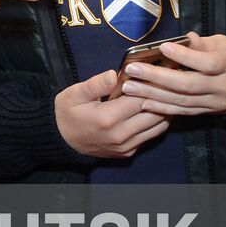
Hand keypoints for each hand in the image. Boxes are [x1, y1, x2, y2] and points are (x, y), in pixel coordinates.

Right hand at [54, 70, 168, 157]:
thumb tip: (114, 74)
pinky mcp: (128, 152)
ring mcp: (126, 146)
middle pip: (155, 114)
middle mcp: (120, 135)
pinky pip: (151, 136)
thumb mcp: (74, 94)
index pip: (141, 100)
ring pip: (158, 127)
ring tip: (163, 95)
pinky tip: (154, 110)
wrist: (61, 140)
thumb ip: (96, 84)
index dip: (150, 86)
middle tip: (164, 83)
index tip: (153, 75)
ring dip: (163, 110)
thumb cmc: (67, 113)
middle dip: (161, 97)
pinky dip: (156, 122)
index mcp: (107, 118)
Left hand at [120, 32, 225, 115]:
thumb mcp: (225, 44)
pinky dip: (163, 109)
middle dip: (158, 77)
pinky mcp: (207, 112)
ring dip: (153, 94)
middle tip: (133, 70)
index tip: (162, 46)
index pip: (206, 62)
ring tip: (130, 87)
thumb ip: (204, 44)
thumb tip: (187, 38)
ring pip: (182, 100)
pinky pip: (183, 112)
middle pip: (188, 84)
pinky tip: (144, 103)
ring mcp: (214, 102)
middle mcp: (222, 86)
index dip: (185, 56)